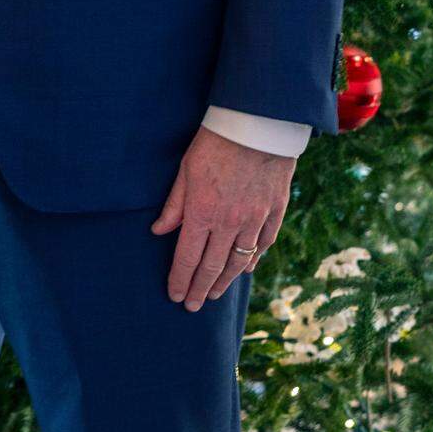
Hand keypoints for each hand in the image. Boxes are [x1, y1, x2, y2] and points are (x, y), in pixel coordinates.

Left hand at [149, 123, 294, 310]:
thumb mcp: (186, 170)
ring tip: (214, 295)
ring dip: (224, 282)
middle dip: (200, 290)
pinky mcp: (274, 212)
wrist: (257, 125)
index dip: (180, 280)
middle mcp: (229, 223)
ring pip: (238, 262)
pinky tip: (244, 270)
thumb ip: (174, 205)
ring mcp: (254, 220)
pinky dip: (252, 261)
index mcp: (203, 212)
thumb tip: (159, 232)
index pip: (188, 257)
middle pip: (212, 267)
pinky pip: (263, 245)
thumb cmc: (214, 143)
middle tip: (192, 306)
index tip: (175, 296)